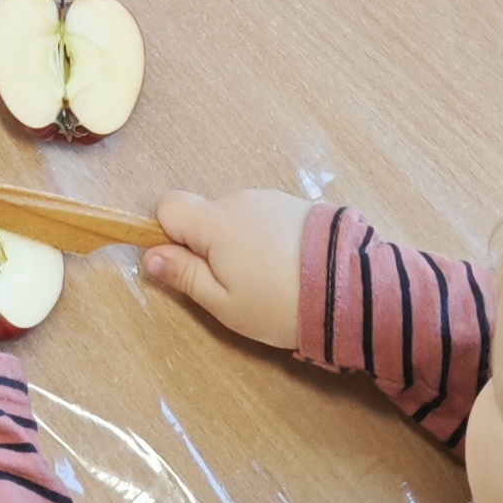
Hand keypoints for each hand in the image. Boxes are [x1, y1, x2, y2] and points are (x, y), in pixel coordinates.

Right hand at [139, 187, 308, 349]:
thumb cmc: (278, 303)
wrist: (352, 290)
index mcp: (215, 222)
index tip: (189, 265)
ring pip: (237, 217)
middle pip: (205, 214)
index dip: (169, 234)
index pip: (168, 205)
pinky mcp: (298, 204)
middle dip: (210, 245)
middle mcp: (239, 200)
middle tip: (236, 284)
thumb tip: (150, 256)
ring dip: (241, 242)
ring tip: (270, 279)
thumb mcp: (225, 303)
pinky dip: (267, 238)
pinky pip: (265, 218)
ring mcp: (271, 198)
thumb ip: (184, 276)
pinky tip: (290, 266)